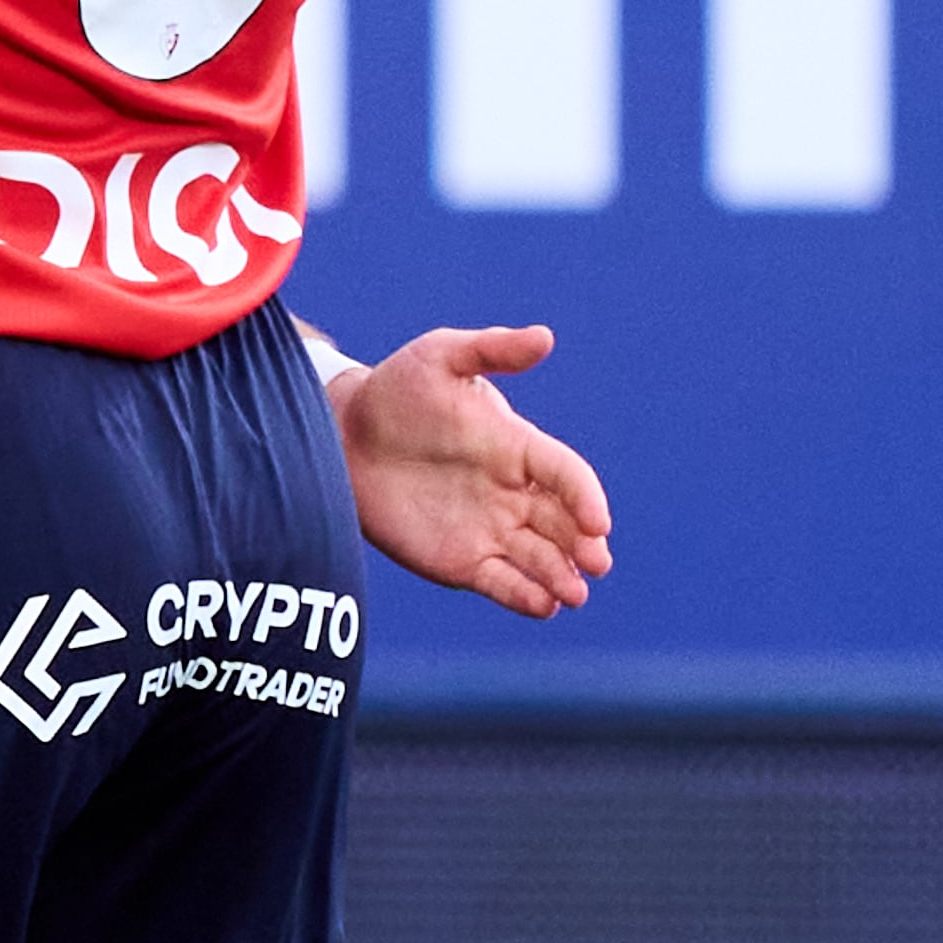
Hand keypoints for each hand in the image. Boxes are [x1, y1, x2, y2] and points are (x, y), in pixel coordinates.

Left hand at [334, 325, 615, 618]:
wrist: (343, 433)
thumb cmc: (397, 389)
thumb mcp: (440, 357)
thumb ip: (490, 349)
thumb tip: (544, 337)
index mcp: (517, 447)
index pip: (566, 474)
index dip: (585, 496)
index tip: (598, 521)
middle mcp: (513, 493)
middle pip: (563, 523)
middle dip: (584, 544)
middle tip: (597, 563)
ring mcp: (490, 529)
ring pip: (539, 558)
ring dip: (560, 575)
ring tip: (573, 593)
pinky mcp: (462, 559)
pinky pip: (501, 581)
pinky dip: (524, 595)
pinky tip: (542, 605)